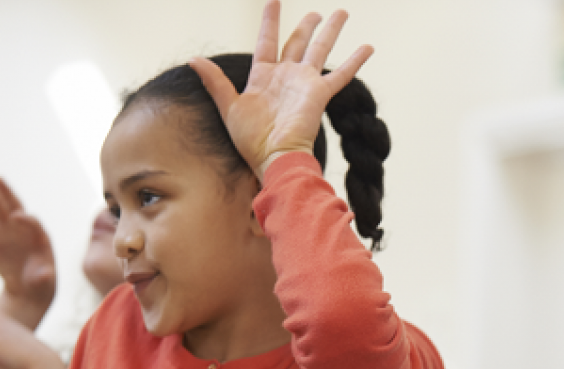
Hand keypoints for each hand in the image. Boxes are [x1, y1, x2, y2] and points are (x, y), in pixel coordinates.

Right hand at [0, 171, 55, 324]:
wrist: (28, 288)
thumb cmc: (40, 284)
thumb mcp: (45, 282)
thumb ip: (45, 276)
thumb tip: (46, 273)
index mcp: (41, 236)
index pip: (33, 221)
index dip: (26, 218)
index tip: (17, 217)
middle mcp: (24, 228)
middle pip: (15, 205)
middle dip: (7, 191)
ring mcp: (6, 230)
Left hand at [189, 0, 372, 180]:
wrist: (275, 157)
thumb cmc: (251, 140)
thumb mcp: (229, 107)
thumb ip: (215, 82)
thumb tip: (194, 60)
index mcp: (263, 77)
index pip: (267, 41)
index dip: (270, 21)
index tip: (274, 1)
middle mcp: (286, 76)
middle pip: (298, 42)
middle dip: (307, 26)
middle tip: (317, 13)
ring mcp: (305, 83)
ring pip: (321, 49)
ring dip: (331, 31)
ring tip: (341, 14)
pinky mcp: (320, 93)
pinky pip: (341, 74)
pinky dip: (355, 61)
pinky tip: (368, 47)